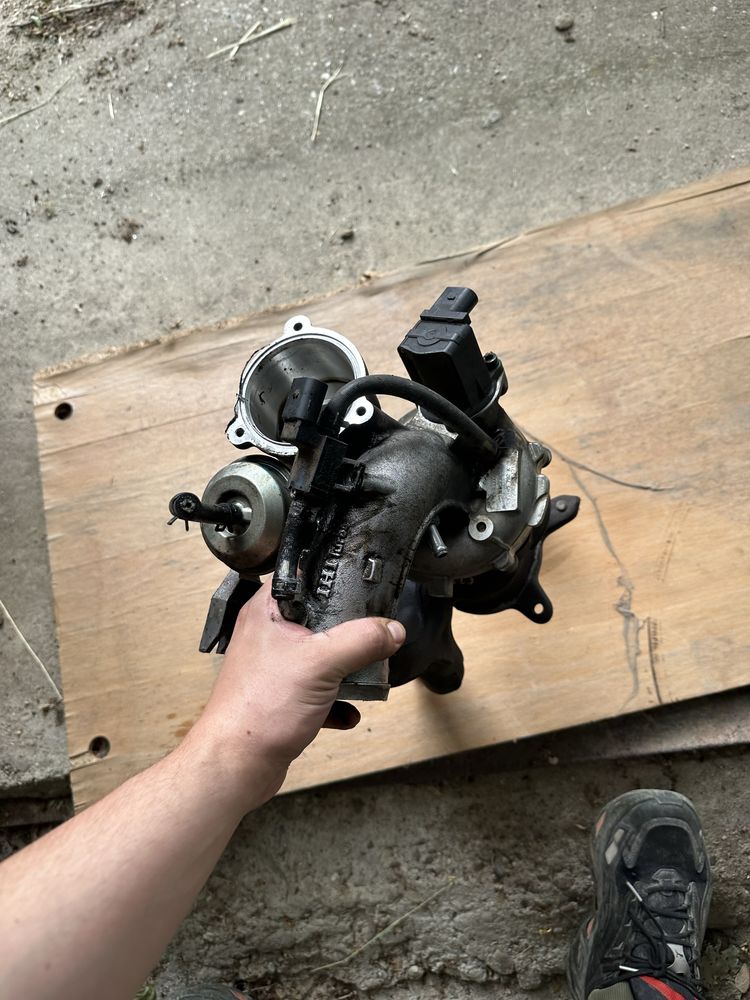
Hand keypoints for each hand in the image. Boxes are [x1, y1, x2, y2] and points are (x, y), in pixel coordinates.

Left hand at [187, 581, 405, 805]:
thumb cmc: (259, 708)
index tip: (366, 581)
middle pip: (319, 618)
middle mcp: (269, 635)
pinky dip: (335, 702)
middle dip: (350, 630)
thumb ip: (362, 641)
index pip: (303, 576)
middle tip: (374, 631)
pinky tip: (348, 713)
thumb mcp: (321, 663)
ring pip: (321, 656)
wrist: (236, 765)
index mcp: (267, 611)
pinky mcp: (282, 697)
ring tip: (366, 674)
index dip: (333, 575)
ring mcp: (275, 667)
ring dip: (346, 669)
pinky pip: (318, 692)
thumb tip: (392, 629)